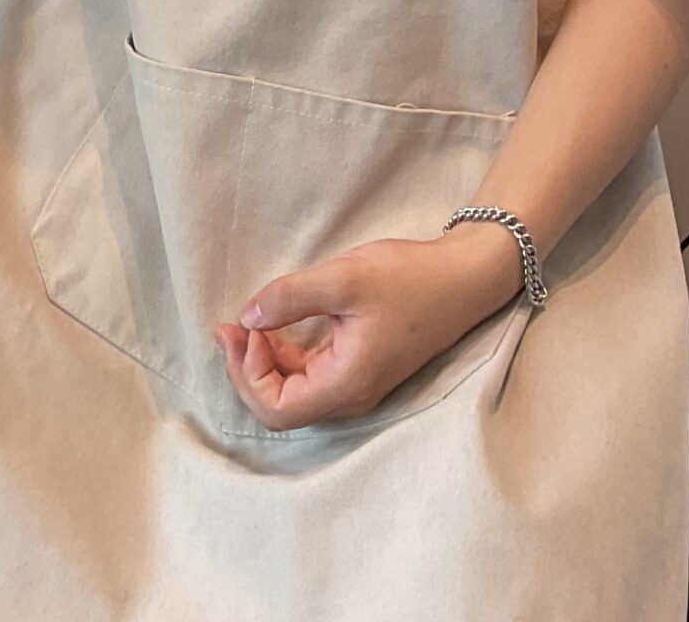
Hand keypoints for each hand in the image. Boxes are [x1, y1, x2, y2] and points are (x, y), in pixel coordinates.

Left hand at [214, 225, 523, 430]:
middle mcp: (350, 395)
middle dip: (247, 369)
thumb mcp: (343, 279)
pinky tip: (272, 324)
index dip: (247, 374)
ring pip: (294, 390)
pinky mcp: (358, 365)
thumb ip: (290, 298)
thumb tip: (246, 317)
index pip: (278, 409)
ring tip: (241, 322)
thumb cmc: (407, 279)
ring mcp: (356, 383)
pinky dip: (283, 354)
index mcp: (346, 385)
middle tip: (228, 326)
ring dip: (263, 361)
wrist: (461, 278)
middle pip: (282, 406)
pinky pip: (310, 373)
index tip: (240, 329)